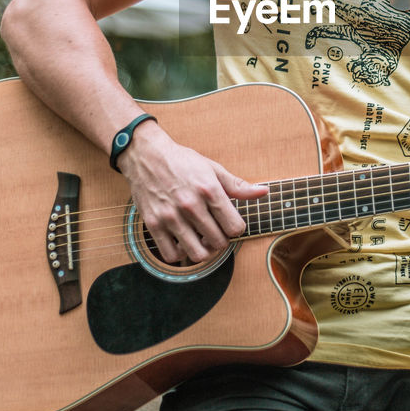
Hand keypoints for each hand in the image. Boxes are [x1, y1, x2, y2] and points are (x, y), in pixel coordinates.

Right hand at [117, 122, 268, 263]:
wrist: (146, 155)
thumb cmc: (182, 161)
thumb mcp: (213, 169)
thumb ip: (238, 186)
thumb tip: (264, 192)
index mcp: (209, 190)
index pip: (235, 227)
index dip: (236, 228)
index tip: (229, 223)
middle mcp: (190, 205)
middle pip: (219, 242)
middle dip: (221, 239)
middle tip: (215, 231)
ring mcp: (170, 216)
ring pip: (197, 254)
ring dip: (203, 251)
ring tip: (200, 239)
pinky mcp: (152, 224)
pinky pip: (171, 255)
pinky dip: (179, 254)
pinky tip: (182, 242)